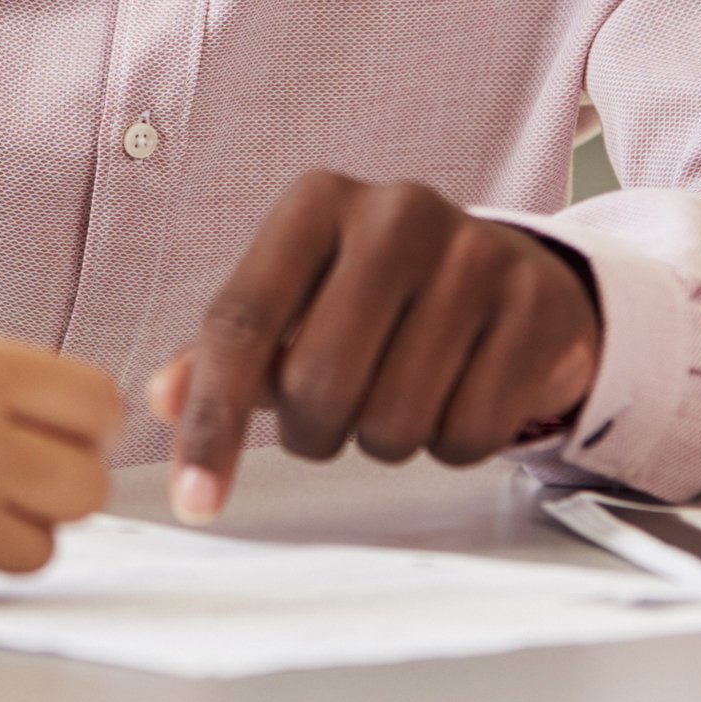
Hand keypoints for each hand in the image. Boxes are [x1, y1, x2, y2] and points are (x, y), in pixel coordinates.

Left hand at [151, 173, 598, 523]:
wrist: (514, 275)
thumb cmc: (385, 296)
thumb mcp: (298, 301)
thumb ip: (228, 351)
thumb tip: (163, 397)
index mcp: (317, 203)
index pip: (240, 323)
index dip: (211, 421)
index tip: (198, 497)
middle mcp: (396, 213)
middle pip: (314, 383)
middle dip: (316, 430)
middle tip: (335, 416)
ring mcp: (475, 255)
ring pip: (393, 420)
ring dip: (386, 440)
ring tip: (402, 394)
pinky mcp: (536, 307)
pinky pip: (469, 433)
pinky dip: (454, 442)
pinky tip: (459, 395)